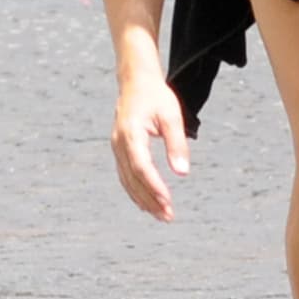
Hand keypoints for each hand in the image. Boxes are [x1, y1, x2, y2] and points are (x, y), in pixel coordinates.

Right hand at [111, 71, 189, 221]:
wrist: (135, 82)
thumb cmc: (156, 97)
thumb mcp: (172, 116)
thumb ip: (177, 144)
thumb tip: (182, 173)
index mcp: (131, 133)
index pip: (141, 167)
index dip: (153, 186)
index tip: (167, 200)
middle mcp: (119, 143)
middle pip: (133, 178)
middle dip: (150, 199)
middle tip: (167, 216)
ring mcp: (116, 147)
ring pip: (127, 180)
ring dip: (143, 199)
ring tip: (160, 215)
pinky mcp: (119, 149)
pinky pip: (125, 175)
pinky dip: (135, 191)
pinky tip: (147, 202)